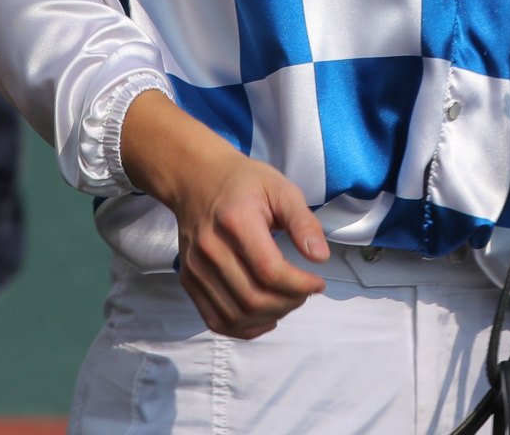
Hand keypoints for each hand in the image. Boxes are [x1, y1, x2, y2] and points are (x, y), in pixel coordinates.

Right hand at [121, 89, 329, 338]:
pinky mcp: (189, 281)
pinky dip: (243, 328)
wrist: (197, 180)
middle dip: (288, 303)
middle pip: (252, 297)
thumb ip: (303, 222)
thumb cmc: (245, 182)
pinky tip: (265, 318)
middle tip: (306, 292)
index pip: (269, 271)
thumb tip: (321, 257)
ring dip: (269, 317)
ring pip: (235, 314)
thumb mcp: (282, 189)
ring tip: (289, 302)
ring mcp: (195, 269)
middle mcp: (210, 250)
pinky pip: (214, 319)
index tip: (319, 283)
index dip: (299, 285)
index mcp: (236, 222)